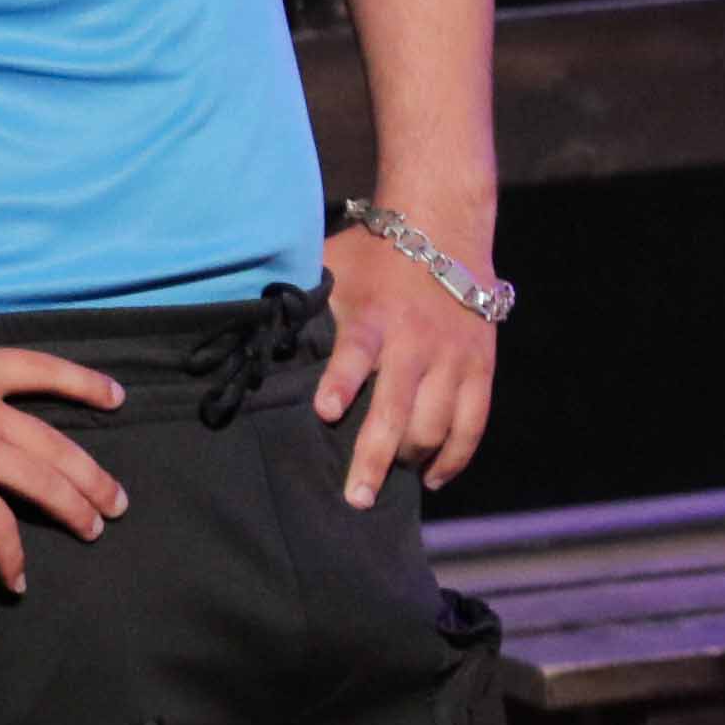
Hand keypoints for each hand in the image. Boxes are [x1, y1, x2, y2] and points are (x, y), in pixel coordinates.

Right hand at [0, 343, 127, 598]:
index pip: (45, 370)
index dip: (85, 384)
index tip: (117, 397)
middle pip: (58, 444)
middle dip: (93, 475)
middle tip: (118, 500)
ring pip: (46, 482)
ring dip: (75, 510)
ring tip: (95, 531)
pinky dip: (11, 554)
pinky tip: (17, 579)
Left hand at [317, 227, 501, 509]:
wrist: (445, 227)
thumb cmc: (375, 254)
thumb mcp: (331, 266)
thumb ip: (302, 302)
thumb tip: (245, 332)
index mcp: (375, 317)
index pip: (357, 352)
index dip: (342, 382)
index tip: (324, 412)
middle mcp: (416, 341)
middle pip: (398, 408)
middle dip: (375, 456)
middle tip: (357, 498)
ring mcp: (452, 358)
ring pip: (436, 424)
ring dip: (411, 458)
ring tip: (388, 480)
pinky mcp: (480, 366)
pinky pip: (473, 421)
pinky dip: (455, 455)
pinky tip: (433, 478)